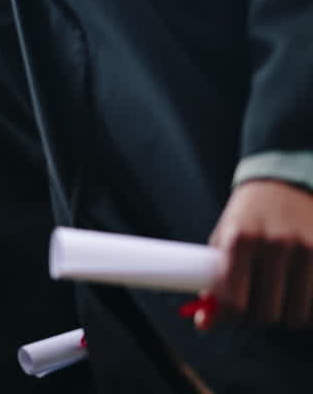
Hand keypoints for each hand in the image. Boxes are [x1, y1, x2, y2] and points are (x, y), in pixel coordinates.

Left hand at [197, 180, 312, 330]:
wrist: (283, 182)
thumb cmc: (247, 216)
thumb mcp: (223, 240)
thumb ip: (213, 281)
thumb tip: (204, 324)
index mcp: (240, 239)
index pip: (234, 299)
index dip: (231, 315)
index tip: (231, 314)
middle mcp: (274, 244)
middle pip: (267, 313)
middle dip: (258, 318)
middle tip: (255, 309)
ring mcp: (304, 248)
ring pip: (297, 314)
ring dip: (285, 315)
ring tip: (277, 300)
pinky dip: (308, 306)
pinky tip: (298, 293)